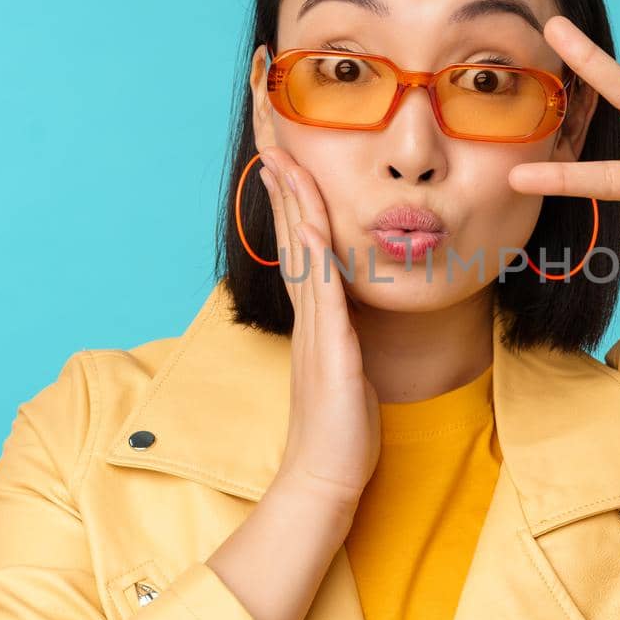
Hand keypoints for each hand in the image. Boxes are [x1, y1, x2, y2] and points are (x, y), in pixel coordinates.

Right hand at [255, 145, 380, 506]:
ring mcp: (317, 333)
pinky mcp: (330, 353)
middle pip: (293, 239)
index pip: (302, 249)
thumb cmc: (340, 432)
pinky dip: (315, 259)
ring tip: (280, 162)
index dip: (293, 203)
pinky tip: (308, 228)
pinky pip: (323, 297)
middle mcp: (310, 318)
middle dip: (285, 187)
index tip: (284, 162)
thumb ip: (344, 341)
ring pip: (303, 256)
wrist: (325, 479)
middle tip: (270, 141)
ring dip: (294, 207)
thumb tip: (348, 325)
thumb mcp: (346, 373)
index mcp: (315, 320)